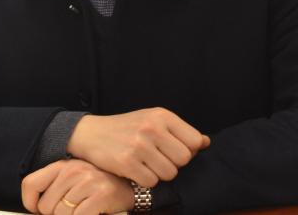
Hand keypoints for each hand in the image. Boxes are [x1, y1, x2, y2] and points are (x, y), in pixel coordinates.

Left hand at [22, 158, 133, 214]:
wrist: (130, 187)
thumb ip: (54, 188)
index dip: (30, 203)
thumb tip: (35, 209)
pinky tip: (93, 212)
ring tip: (83, 210)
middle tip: (72, 211)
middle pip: (45, 206)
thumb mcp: (73, 180)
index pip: (30, 183)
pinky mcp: (100, 194)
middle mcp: (73, 170)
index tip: (37, 211)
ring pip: (61, 214)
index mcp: (62, 165)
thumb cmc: (97, 187)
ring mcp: (87, 181)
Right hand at [66, 107, 209, 186]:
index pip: (194, 141)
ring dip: (159, 174)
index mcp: (162, 115)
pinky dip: (145, 180)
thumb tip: (206, 142)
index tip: (173, 150)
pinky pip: (151, 182)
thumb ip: (179, 131)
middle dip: (173, 163)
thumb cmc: (127, 128)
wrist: (91, 133)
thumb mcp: (153, 120)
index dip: (187, 150)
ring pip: (170, 173)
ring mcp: (139, 145)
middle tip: (158, 158)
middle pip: (184, 159)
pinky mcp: (127, 162)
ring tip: (146, 163)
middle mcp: (152, 128)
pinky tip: (136, 169)